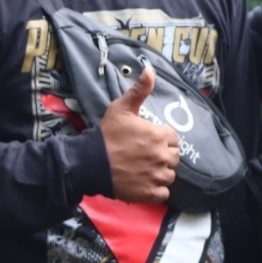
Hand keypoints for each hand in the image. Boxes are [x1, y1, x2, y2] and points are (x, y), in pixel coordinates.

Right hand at [100, 66, 178, 202]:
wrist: (88, 163)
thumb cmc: (106, 135)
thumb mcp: (122, 108)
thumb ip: (139, 90)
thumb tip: (150, 69)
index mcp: (159, 135)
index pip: (173, 138)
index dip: (161, 139)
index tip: (147, 141)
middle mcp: (162, 157)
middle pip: (173, 157)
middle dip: (161, 156)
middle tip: (143, 156)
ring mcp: (156, 176)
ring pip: (169, 175)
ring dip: (159, 173)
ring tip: (142, 169)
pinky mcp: (149, 193)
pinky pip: (163, 193)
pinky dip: (155, 190)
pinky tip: (143, 183)